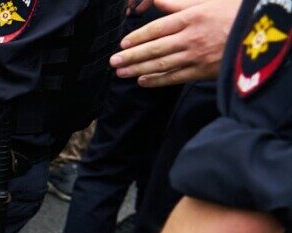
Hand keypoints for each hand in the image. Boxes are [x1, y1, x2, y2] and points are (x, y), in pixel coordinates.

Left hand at [111, 0, 238, 86]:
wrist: (262, 34)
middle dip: (131, 56)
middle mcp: (190, 37)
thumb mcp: (208, 2)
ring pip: (161, 64)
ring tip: (122, 72)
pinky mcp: (203, 71)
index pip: (157, 28)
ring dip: (138, 69)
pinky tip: (143, 81)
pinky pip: (175, 77)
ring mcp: (196, 56)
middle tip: (114, 62)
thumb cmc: (235, 14)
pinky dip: (157, 80)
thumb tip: (156, 1)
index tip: (123, 44)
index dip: (137, 37)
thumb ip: (179, 3)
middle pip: (154, 48)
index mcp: (192, 17)